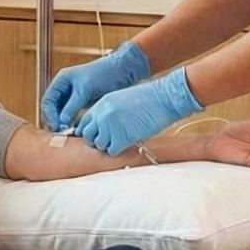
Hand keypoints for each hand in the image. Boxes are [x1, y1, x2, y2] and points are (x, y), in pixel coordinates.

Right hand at [41, 41, 149, 130]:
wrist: (123, 71)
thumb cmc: (103, 75)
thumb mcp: (85, 90)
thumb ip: (72, 106)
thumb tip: (61, 123)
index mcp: (62, 81)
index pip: (48, 101)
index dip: (49, 115)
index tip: (55, 127)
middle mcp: (65, 89)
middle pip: (53, 109)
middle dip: (55, 121)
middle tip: (60, 134)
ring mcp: (73, 96)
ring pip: (62, 113)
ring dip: (63, 123)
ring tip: (67, 134)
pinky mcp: (83, 103)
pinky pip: (73, 115)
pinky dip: (72, 123)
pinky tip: (76, 130)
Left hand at [78, 68, 204, 156]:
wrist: (165, 98)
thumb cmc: (150, 99)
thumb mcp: (122, 100)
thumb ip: (109, 113)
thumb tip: (103, 130)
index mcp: (101, 104)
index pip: (84, 123)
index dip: (91, 132)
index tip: (99, 136)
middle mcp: (102, 114)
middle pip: (88, 136)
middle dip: (98, 141)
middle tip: (112, 141)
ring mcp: (110, 126)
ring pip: (99, 145)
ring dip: (110, 146)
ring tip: (123, 141)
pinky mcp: (122, 137)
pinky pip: (112, 151)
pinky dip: (119, 151)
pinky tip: (129, 144)